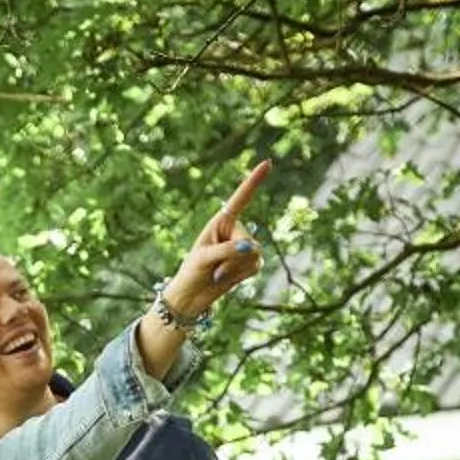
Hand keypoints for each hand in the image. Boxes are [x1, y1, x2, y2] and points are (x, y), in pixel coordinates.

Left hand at [160, 161, 270, 321]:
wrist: (191, 297)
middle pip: (250, 241)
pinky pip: (256, 267)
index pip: (241, 199)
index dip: (254, 181)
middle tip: (214, 267)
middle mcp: (236, 231)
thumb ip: (228, 251)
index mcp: (222, 221)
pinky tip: (226, 279)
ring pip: (254, 255)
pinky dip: (240, 276)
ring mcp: (245, 247)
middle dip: (233, 258)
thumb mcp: (205, 258)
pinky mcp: (250, 263)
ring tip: (217, 273)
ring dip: (235, 269)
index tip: (268, 162)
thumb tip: (251, 248)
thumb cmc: (192, 272)